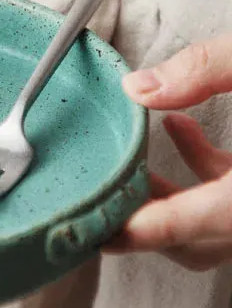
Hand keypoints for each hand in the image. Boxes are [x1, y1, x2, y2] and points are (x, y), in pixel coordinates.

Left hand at [105, 35, 231, 269]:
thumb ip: (211, 66)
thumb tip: (139, 88)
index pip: (195, 224)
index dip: (139, 233)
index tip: (94, 235)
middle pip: (198, 240)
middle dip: (145, 220)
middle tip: (98, 192)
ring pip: (214, 228)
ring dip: (168, 199)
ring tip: (128, 160)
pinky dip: (200, 173)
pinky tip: (178, 129)